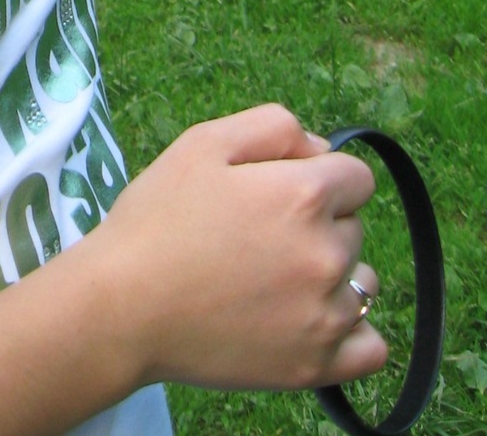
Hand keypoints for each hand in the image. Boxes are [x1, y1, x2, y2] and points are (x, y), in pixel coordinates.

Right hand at [93, 103, 388, 393]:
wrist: (123, 308)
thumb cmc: (158, 218)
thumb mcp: (202, 143)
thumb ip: (272, 127)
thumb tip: (321, 149)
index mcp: (304, 195)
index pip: (355, 177)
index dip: (314, 177)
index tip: (273, 193)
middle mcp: (328, 254)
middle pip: (353, 227)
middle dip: (318, 224)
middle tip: (256, 236)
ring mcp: (328, 316)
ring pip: (361, 282)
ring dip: (332, 276)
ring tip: (274, 281)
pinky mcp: (318, 367)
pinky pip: (371, 347)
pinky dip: (351, 334)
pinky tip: (310, 321)